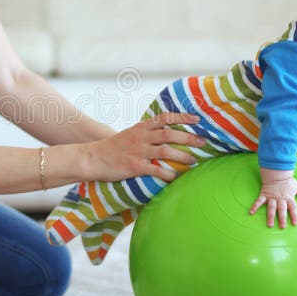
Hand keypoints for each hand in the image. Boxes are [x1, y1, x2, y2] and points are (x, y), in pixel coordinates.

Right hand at [87, 112, 204, 181]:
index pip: (165, 118)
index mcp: (141, 127)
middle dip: (189, 138)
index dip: (182, 118)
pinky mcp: (134, 167)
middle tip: (203, 142)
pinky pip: (156, 170)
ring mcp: (138, 152)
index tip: (197, 120)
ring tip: (193, 161)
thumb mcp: (131, 133)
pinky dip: (168, 174)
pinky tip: (176, 177)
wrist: (93, 158)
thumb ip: (147, 133)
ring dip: (182, 156)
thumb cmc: (114, 148)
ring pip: (165, 151)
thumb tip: (167, 134)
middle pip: (169, 134)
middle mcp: (141, 137)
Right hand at [249, 176, 296, 228]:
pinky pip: (259, 201)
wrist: (276, 173)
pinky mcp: (264, 195)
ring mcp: (271, 197)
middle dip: (282, 218)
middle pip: (282, 209)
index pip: (293, 208)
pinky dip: (254, 206)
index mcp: (289, 197)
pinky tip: (251, 213)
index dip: (294, 215)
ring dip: (270, 216)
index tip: (294, 223)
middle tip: (283, 227)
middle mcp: (280, 199)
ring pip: (271, 208)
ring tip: (270, 225)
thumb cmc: (287, 181)